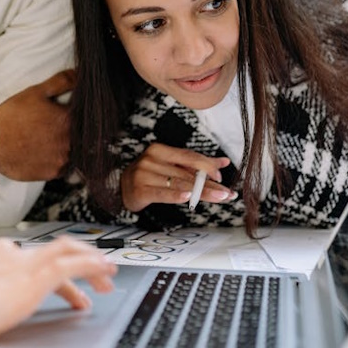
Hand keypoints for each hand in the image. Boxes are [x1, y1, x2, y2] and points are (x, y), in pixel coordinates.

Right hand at [0, 69, 74, 180]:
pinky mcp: (54, 173)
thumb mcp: (35, 92)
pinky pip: (62, 165)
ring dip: (64, 144)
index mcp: (68, 119)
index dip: (72, 111)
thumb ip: (61, 82)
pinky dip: (56, 159)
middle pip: (80, 133)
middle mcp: (70, 141)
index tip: (61, 111)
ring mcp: (63, 159)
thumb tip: (79, 74)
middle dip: (68, 129)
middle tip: (49, 126)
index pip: (83, 113)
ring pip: (72, 150)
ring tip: (45, 139)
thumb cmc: (12, 116)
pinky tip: (42, 151)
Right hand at [0, 237, 116, 347]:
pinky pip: (72, 265)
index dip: (53, 267)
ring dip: (91, 262)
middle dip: (79, 258)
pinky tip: (102, 273)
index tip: (63, 282)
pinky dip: (90, 266)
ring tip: (107, 275)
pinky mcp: (35, 277)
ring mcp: (24, 263)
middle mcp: (11, 253)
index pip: (34, 255)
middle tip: (96, 273)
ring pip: (68, 252)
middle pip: (55, 249)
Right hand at [121, 143, 235, 212]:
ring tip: (218, 197)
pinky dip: (175, 196)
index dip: (207, 166)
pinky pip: (162, 193)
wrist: (121, 188)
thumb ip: (196, 164)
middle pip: (187, 173)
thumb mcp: (171, 166)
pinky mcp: (140, 190)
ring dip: (201, 192)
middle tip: (226, 193)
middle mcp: (151, 159)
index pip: (189, 157)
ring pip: (179, 184)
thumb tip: (223, 163)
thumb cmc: (150, 176)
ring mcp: (144, 174)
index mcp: (160, 150)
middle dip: (209, 184)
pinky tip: (188, 198)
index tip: (221, 177)